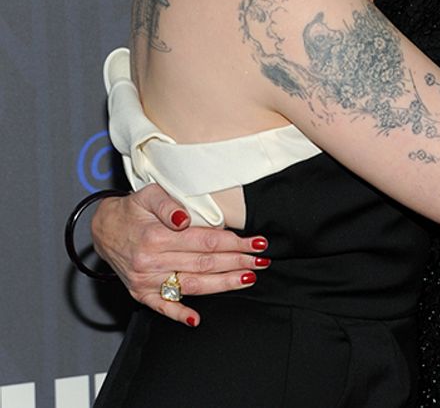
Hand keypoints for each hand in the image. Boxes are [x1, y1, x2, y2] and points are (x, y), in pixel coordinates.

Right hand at [92, 184, 269, 326]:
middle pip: (204, 264)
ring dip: (223, 284)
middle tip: (261, 261)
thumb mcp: (148, 194)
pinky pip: (162, 307)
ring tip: (247, 279)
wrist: (103, 228)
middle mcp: (151, 261)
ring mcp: (145, 280)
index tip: (256, 242)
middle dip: (237, 262)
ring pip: (191, 285)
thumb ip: (169, 205)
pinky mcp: (140, 293)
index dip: (234, 242)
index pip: (205, 241)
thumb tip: (184, 218)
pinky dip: (180, 314)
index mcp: (156, 237)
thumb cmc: (132, 209)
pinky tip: (197, 319)